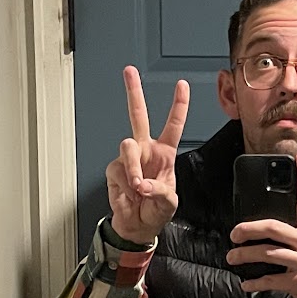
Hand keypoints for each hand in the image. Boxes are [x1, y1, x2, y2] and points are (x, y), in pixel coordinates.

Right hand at [107, 66, 188, 245]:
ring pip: (127, 147)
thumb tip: (142, 182)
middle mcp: (146, 151)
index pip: (173, 124)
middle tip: (130, 72)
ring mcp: (129, 159)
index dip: (179, 105)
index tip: (182, 85)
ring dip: (133, 168)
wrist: (138, 225)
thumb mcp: (169, 201)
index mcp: (165, 153)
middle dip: (134, 93)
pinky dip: (125, 184)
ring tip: (138, 186)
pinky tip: (129, 193)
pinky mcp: (114, 170)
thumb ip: (159, 190)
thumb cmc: (156, 211)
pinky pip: (118, 170)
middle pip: (138, 115)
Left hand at [227, 152, 296, 297]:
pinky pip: (271, 280)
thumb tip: (263, 231)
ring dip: (245, 256)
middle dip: (249, 228)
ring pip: (268, 253)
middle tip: (234, 233)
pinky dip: (254, 283)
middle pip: (274, 227)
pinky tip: (245, 283)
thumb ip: (294, 237)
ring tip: (232, 258)